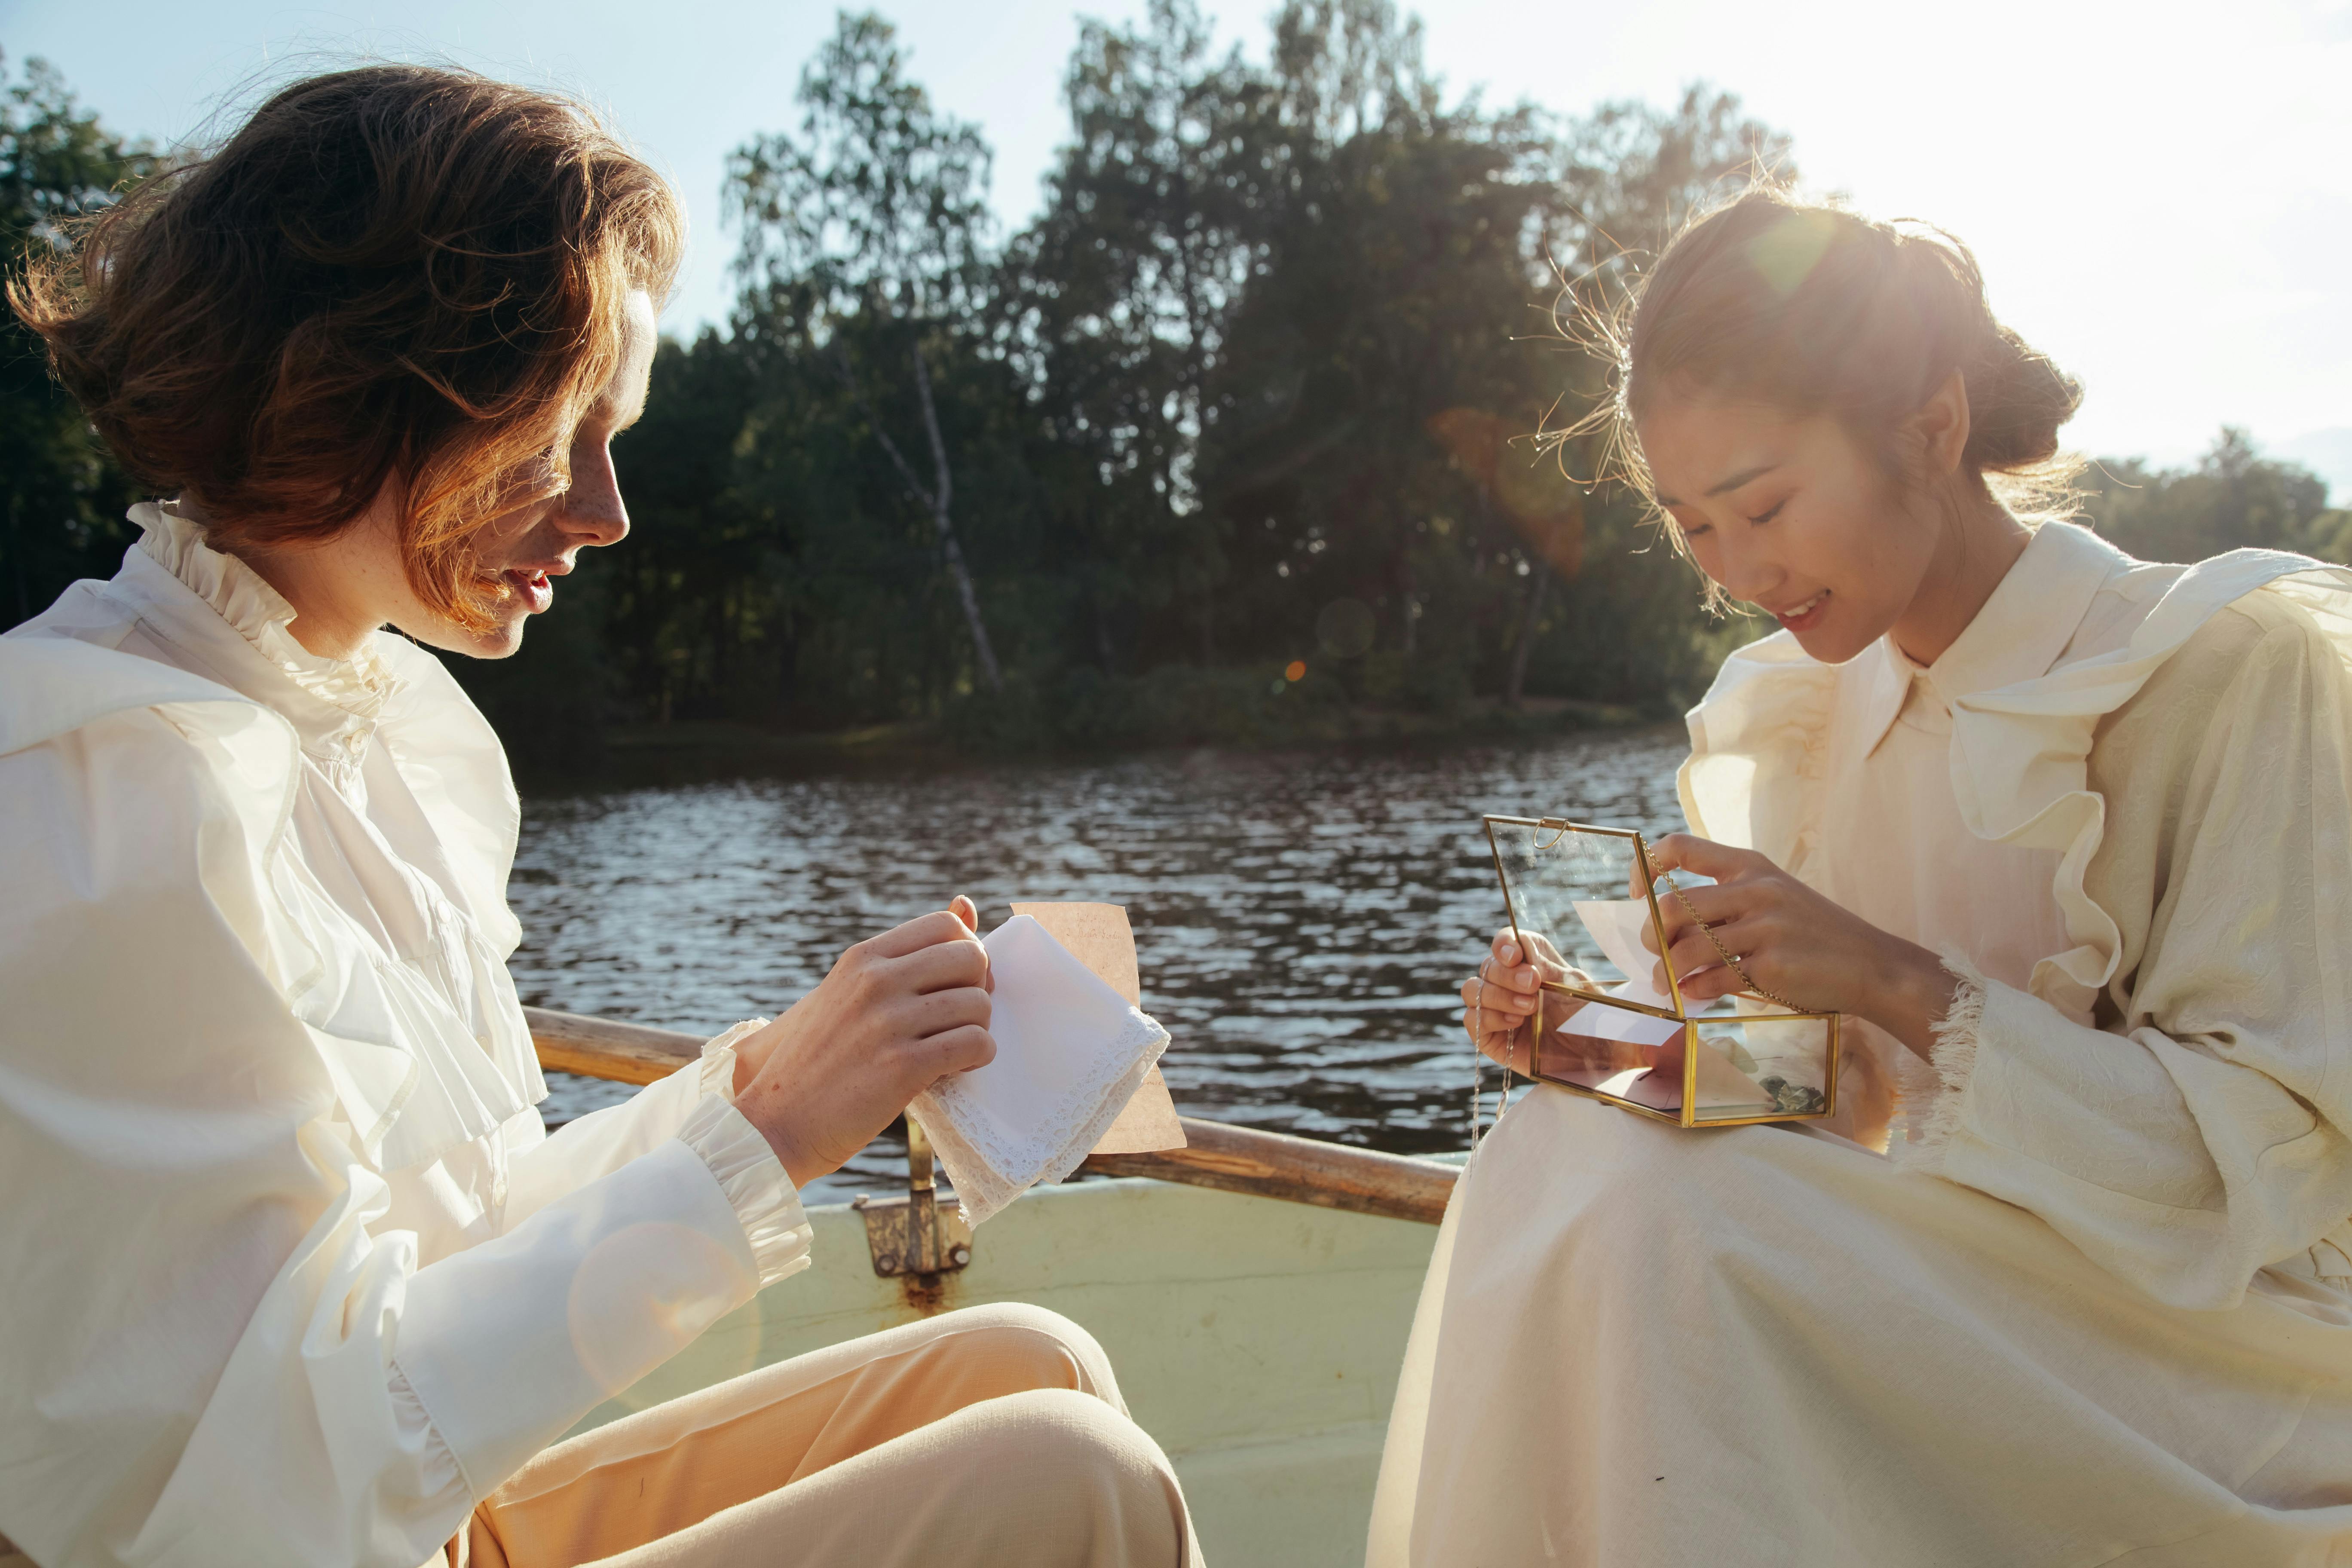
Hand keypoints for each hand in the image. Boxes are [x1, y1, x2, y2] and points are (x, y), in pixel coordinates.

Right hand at [732, 896, 994, 1187]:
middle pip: (971, 958)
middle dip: (979, 990)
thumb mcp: (851, 992)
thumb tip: (967, 905)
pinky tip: (953, 1069)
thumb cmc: (821, 1058)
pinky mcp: (902, 1066)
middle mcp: (875, 981)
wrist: (779, 1122)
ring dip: (978, 1029)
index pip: (946, 925)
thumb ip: (907, 955)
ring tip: (953, 1049)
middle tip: (960, 1019)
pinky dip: (977, 1057)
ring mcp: (888, 1022)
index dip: (966, 953)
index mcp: (863, 958)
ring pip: (978, 1004)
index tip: (955, 984)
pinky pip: (974, 1044)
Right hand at [1460, 926, 1586, 1071]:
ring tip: (1529, 1008)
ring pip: (1472, 989)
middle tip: (1533, 986)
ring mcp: (1498, 1010)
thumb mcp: (1576, 989)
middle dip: (1507, 974)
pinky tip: (1515, 1024)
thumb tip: (1522, 949)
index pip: (1506, 942)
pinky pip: (1472, 1019)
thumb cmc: (1592, 1021)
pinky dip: (1489, 1017)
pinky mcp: (1491, 1036)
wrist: (1597, 1060)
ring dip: (1497, 995)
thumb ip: (1549, 968)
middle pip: (1488, 965)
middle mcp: (1511, 984)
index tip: (1515, 955)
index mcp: (1534, 964)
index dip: (1504, 944)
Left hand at [1638, 834, 1954, 1057]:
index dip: (1647, 868)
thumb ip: (1728, 901)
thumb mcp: (1776, 897)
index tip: (1639, 896)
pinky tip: (1694, 994)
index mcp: (1751, 865)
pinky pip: (1711, 978)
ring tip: (1667, 983)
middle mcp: (1756, 889)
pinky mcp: (1771, 966)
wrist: (1873, 966)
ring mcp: (1765, 927)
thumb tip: (1665, 929)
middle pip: (1673, 907)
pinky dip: (1693, 989)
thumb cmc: (1816, 936)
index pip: (1681, 847)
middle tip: (1655, 954)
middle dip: (1652, 935)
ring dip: (1667, 971)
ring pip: (1687, 948)